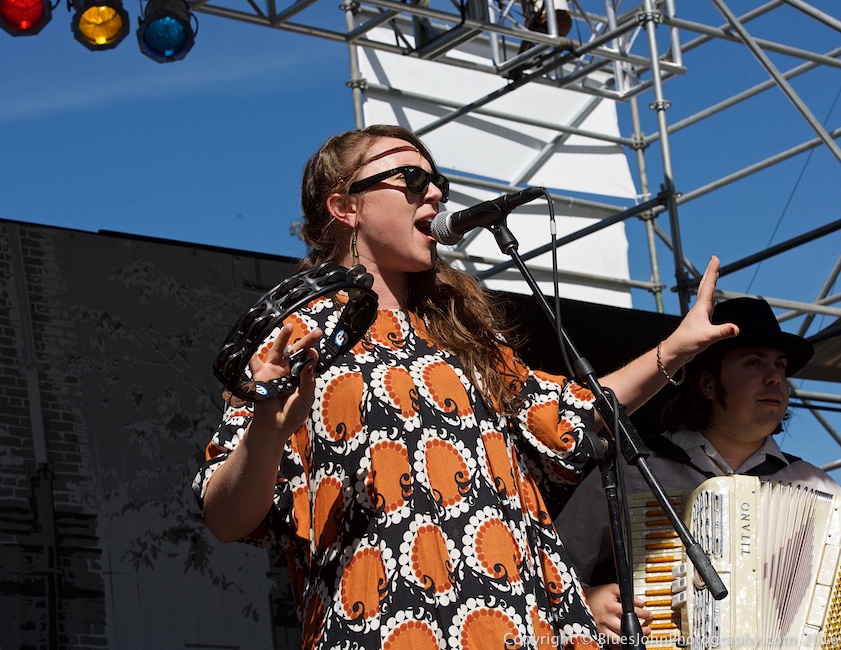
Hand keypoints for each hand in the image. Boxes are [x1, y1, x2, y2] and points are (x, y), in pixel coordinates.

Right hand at [248, 322, 322, 437]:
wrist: (275, 427)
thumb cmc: (293, 414)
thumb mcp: (306, 397)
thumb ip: (308, 380)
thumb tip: (310, 362)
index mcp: (302, 375)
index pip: (309, 359)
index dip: (313, 354)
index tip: (315, 352)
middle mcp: (288, 370)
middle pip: (297, 352)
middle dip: (306, 341)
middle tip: (316, 332)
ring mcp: (274, 371)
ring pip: (279, 351)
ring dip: (283, 338)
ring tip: (288, 326)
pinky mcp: (261, 375)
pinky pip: (254, 362)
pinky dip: (251, 353)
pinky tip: (252, 340)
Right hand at [584, 583, 651, 644]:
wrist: (579, 599)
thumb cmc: (596, 594)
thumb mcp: (611, 588)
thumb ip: (626, 594)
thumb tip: (640, 602)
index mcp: (611, 607)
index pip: (632, 612)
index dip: (644, 614)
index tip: (649, 614)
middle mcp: (607, 619)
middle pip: (628, 628)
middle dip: (641, 629)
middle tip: (647, 628)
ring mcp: (602, 628)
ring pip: (620, 639)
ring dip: (632, 638)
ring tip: (638, 636)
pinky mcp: (598, 634)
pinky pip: (611, 643)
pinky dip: (620, 644)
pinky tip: (626, 640)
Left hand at [660, 256, 738, 369]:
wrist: (674, 352)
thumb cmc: (687, 343)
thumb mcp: (708, 337)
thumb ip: (722, 332)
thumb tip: (736, 329)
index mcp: (701, 308)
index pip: (708, 285)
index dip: (713, 271)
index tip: (715, 258)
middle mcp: (699, 309)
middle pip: (705, 287)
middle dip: (710, 273)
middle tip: (714, 260)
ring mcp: (698, 316)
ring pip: (705, 295)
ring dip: (710, 284)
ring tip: (714, 276)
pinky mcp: (699, 324)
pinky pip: (708, 307)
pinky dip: (712, 300)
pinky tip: (714, 302)